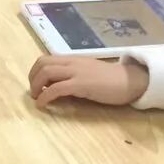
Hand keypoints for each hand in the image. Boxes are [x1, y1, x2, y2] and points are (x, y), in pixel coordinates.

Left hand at [28, 55, 148, 108]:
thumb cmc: (111, 80)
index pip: (46, 58)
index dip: (35, 71)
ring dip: (36, 86)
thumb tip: (55, 86)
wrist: (130, 81)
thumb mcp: (88, 73)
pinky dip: (45, 97)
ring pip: (46, 72)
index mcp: (73, 59)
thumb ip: (73, 75)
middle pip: (42, 63)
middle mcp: (72, 62)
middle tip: (34, 92)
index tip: (36, 84)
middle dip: (32, 78)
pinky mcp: (81, 84)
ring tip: (37, 98)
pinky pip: (57, 88)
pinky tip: (43, 105)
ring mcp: (76, 72)